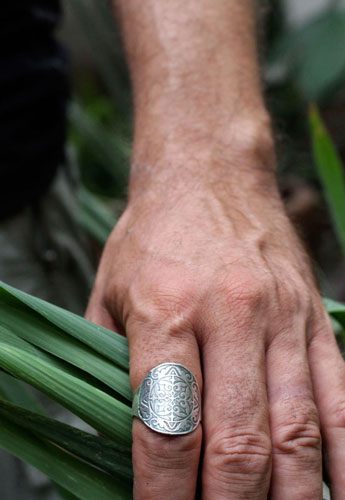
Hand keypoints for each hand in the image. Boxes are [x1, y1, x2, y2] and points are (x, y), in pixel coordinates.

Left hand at [86, 158, 344, 498]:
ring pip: (294, 428)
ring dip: (285, 496)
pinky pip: (340, 397)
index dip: (163, 495)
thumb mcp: (110, 293)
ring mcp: (281, 316)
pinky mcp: (313, 317)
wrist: (210, 174)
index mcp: (165, 309)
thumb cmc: (153, 237)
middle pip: (236, 439)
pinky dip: (343, 457)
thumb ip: (113, 367)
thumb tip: (128, 443)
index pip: (167, 427)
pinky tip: (335, 493)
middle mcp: (230, 313)